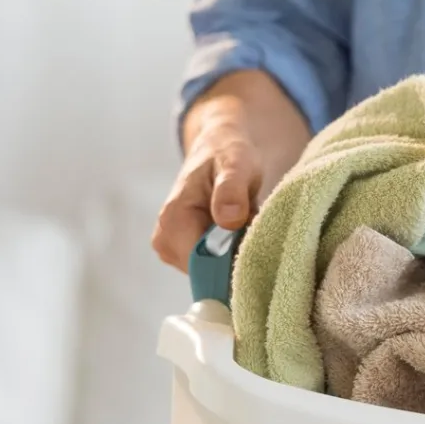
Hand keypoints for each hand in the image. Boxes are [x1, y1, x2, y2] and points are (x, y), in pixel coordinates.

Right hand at [151, 122, 264, 270]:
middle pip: (210, 274)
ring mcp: (176, 252)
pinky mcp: (188, 256)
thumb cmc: (228, 154)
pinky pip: (217, 268)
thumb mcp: (235, 164)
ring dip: (238, 256)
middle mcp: (167, 243)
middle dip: (237, 259)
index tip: (257, 247)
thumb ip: (231, 189)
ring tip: (248, 225)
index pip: (203, 267)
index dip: (233, 264)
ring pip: (215, 273)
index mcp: (173, 222)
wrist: (221, 149)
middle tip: (256, 229)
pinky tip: (242, 233)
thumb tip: (229, 218)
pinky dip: (234, 255)